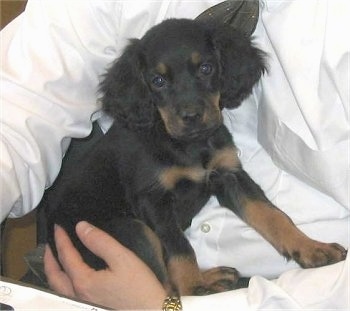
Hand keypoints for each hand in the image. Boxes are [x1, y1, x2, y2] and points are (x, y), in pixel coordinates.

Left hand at [44, 221, 166, 309]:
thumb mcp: (122, 258)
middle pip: (54, 276)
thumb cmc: (139, 285)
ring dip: (53, 271)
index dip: (61, 240)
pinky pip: (67, 293)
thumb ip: (100, 242)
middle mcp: (78, 296)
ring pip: (58, 288)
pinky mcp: (91, 306)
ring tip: (55, 258)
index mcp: (84, 282)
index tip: (58, 226)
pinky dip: (62, 281)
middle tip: (49, 243)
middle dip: (50, 258)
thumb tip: (81, 227)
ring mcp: (84, 304)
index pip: (66, 257)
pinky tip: (70, 275)